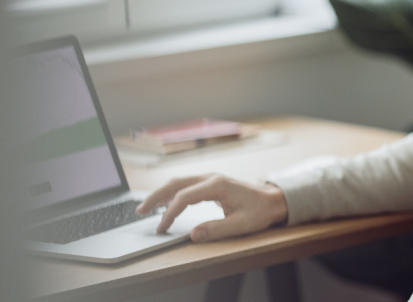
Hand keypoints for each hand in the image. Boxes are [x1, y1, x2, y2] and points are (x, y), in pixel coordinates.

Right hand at [135, 174, 287, 242]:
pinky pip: (185, 185)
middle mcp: (211, 177)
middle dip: (156, 196)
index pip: (185, 196)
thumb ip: (216, 229)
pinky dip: (171, 193)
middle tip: (139, 211)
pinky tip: (163, 202)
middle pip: (176, 183)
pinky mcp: (210, 183)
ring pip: (179, 182)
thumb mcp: (241, 224)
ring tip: (145, 208)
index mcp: (217, 185)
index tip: (162, 227)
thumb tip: (193, 234)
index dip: (170, 212)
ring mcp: (210, 178)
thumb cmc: (259, 211)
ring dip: (161, 193)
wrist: (273, 199)